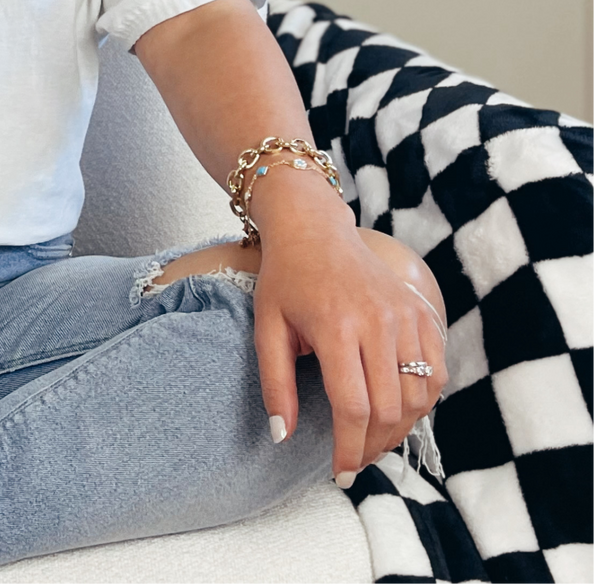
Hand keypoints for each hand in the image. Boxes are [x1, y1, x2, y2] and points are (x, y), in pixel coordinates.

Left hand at [251, 181, 449, 484]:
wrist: (315, 230)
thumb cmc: (286, 279)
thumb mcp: (266, 329)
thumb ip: (275, 385)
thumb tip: (281, 437)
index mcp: (336, 327)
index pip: (353, 406)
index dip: (348, 447)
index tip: (339, 472)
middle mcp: (378, 322)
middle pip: (389, 408)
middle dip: (372, 446)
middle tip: (354, 462)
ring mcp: (406, 316)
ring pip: (418, 395)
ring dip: (399, 430)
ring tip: (373, 442)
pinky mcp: (422, 312)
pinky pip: (436, 372)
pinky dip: (423, 401)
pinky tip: (399, 413)